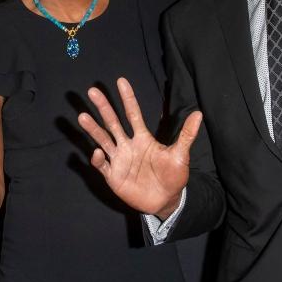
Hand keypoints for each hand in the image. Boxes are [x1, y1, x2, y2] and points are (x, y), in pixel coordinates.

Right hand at [77, 77, 202, 219]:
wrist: (166, 200)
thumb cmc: (173, 176)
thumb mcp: (181, 154)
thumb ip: (186, 134)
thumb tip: (198, 113)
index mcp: (143, 138)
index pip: (133, 113)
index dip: (128, 98)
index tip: (121, 80)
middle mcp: (128, 146)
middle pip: (113, 123)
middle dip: (103, 107)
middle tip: (93, 91)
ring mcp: (119, 160)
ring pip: (103, 140)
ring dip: (93, 129)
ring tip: (82, 116)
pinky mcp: (114, 177)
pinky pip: (103, 165)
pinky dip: (98, 159)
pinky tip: (97, 153)